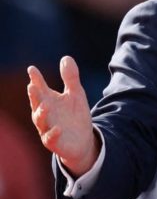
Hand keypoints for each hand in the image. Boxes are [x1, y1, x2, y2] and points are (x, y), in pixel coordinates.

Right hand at [28, 56, 98, 176]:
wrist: (82, 139)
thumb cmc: (75, 115)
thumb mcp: (76, 94)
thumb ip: (70, 78)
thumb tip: (66, 57)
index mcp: (48, 99)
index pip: (40, 87)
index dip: (36, 79)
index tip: (32, 69)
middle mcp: (44, 113)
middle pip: (36, 103)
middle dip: (34, 96)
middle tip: (32, 85)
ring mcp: (47, 127)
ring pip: (40, 121)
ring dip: (41, 113)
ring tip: (46, 105)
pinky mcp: (53, 141)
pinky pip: (50, 138)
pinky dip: (53, 133)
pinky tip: (58, 128)